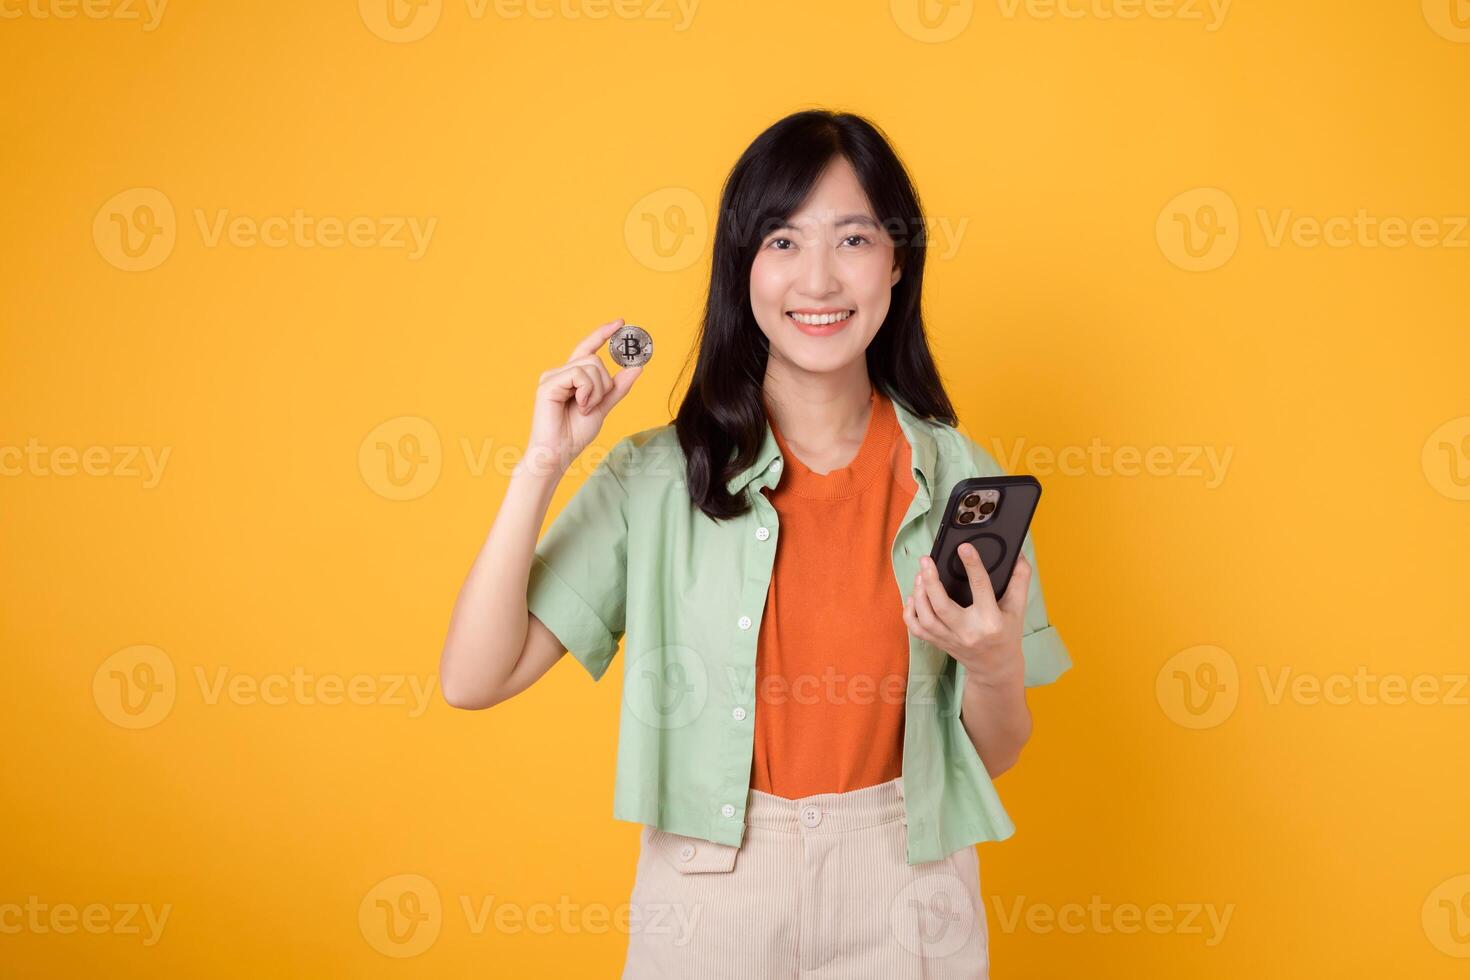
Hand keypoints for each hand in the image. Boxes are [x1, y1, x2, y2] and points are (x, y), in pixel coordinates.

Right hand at [521, 317, 643, 476]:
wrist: (559, 453)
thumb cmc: (575, 433)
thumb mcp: (603, 406)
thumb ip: (618, 387)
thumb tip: (636, 367)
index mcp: (571, 376)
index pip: (588, 348)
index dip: (603, 334)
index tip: (621, 322)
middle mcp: (559, 372)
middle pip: (594, 359)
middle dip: (603, 383)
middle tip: (594, 405)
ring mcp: (552, 377)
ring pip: (590, 366)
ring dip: (596, 390)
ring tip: (584, 409)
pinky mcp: (547, 384)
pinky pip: (579, 375)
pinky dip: (587, 392)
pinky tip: (579, 407)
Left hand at [903, 544, 1030, 685]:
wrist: (996, 668)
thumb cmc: (1007, 634)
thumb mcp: (1018, 608)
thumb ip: (1020, 579)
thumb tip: (1018, 553)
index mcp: (991, 621)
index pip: (981, 588)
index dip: (973, 565)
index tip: (964, 547)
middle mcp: (969, 632)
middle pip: (942, 606)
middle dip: (931, 581)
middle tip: (926, 560)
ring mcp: (951, 640)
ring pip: (926, 618)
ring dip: (919, 594)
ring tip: (920, 575)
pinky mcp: (939, 644)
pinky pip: (917, 630)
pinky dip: (910, 613)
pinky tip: (913, 596)